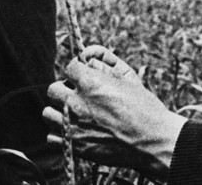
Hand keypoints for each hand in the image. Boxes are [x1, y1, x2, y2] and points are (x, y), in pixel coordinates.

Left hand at [43, 45, 186, 180]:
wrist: (153, 141)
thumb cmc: (145, 108)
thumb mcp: (128, 79)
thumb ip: (106, 65)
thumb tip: (87, 56)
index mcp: (91, 83)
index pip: (69, 67)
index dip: (76, 71)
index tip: (81, 77)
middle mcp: (78, 103)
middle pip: (53, 90)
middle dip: (63, 90)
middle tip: (76, 96)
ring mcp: (74, 125)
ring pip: (48, 114)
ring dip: (58, 112)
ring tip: (72, 114)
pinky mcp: (75, 145)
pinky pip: (52, 137)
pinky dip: (60, 134)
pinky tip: (74, 131)